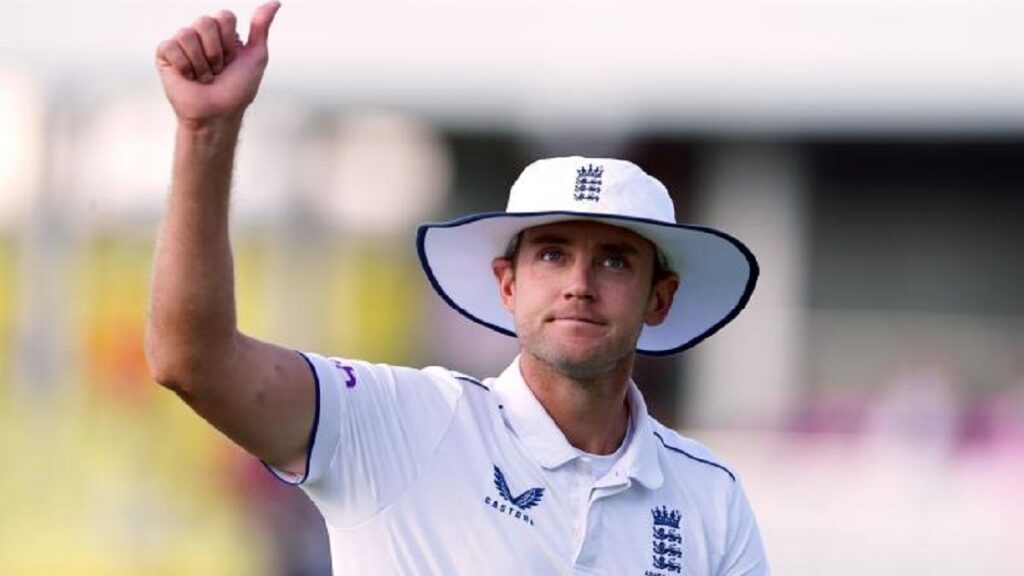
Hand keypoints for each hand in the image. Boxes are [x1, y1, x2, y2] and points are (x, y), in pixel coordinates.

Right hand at [155, 1, 280, 128]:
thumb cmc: (237, 89)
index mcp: (221, 31)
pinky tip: (188, 77)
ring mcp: (182, 42)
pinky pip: (171, 46)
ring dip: (201, 63)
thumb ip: (260, 27)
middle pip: (205, 22)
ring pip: (187, 34)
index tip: (232, 60)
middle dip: (216, 53)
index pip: (224, 16)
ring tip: (203, 77)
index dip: (230, 42)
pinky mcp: (165, 54)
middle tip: (217, 70)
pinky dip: (184, 67)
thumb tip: (276, 2)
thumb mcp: (256, 56)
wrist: (218, 114)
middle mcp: (200, 33)